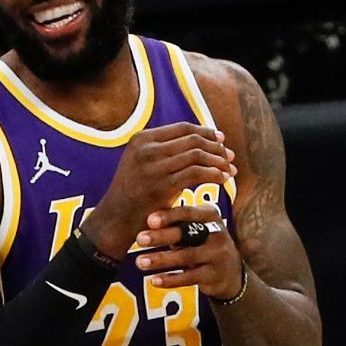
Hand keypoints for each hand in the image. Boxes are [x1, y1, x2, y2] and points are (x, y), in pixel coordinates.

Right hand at [83, 123, 235, 258]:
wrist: (116, 217)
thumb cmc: (133, 191)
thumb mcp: (140, 162)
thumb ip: (162, 149)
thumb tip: (198, 138)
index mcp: (141, 139)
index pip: (182, 128)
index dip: (206, 132)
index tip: (221, 140)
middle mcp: (147, 149)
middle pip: (193, 140)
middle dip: (216, 147)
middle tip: (230, 156)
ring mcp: (154, 167)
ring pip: (197, 155)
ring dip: (218, 161)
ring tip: (229, 169)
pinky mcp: (163, 185)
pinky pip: (197, 174)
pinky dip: (214, 175)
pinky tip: (222, 180)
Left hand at [134, 204, 243, 299]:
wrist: (231, 272)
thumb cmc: (202, 243)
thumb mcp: (193, 229)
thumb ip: (174, 223)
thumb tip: (141, 219)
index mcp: (209, 216)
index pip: (187, 212)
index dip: (168, 216)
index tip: (149, 220)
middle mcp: (217, 233)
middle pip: (187, 233)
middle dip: (162, 236)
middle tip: (140, 239)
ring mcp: (218, 255)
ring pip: (187, 256)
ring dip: (161, 259)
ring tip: (140, 262)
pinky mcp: (214, 275)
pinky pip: (190, 277)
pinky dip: (171, 279)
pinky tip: (154, 280)